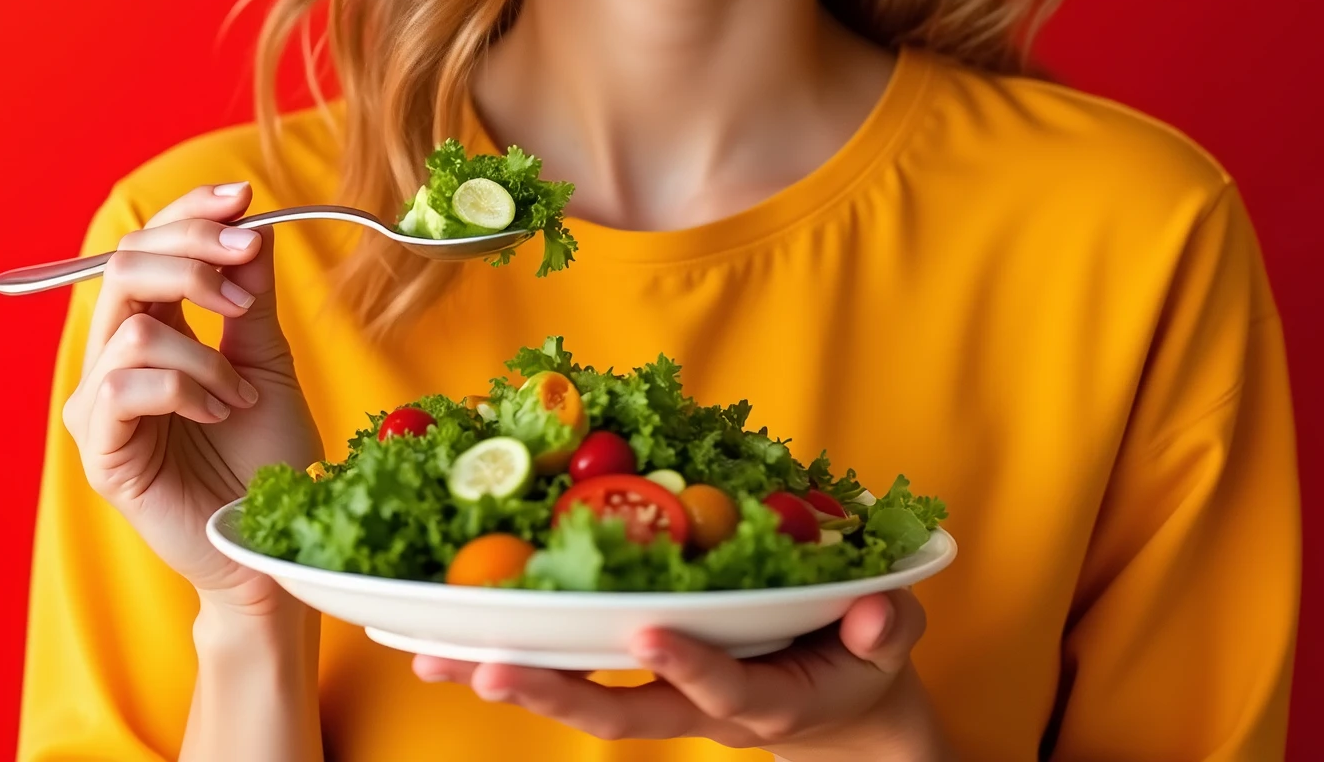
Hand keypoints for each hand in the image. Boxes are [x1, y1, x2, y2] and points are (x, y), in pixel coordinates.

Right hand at [62, 182, 321, 615]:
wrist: (270, 537)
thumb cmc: (267, 453)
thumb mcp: (267, 356)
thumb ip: (249, 293)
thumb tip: (249, 221)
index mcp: (154, 325)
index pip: (149, 242)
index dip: (189, 210)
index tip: (243, 197)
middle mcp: (116, 358)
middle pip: (126, 266)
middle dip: (194, 256)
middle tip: (247, 278)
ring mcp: (101, 407)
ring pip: (132, 327)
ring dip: (203, 353)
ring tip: (241, 392)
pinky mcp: (100, 454)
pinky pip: (123, 389)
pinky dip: (183, 389)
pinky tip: (217, 413)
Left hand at [412, 591, 953, 759]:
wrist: (844, 709)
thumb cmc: (863, 660)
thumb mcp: (889, 645)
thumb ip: (883, 629)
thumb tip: (878, 613)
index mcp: (763, 698)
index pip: (720, 683)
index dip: (686, 659)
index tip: (649, 631)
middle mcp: (699, 703)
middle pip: (618, 708)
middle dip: (553, 690)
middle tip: (488, 668)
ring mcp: (665, 692)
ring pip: (581, 693)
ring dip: (511, 676)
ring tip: (434, 659)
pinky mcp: (641, 675)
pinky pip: (577, 668)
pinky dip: (520, 653)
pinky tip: (456, 642)